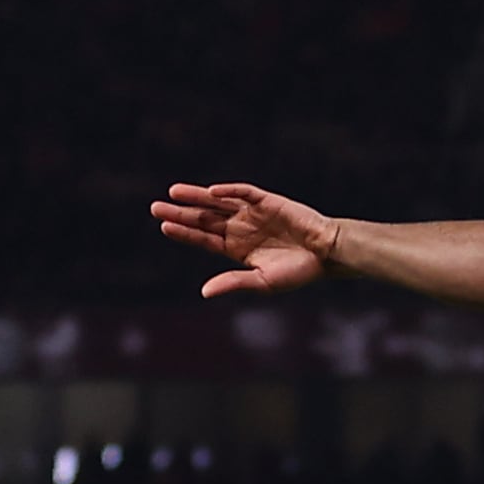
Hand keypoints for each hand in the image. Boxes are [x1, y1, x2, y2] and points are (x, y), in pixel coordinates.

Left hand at [152, 182, 338, 296]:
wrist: (328, 254)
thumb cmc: (299, 271)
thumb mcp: (263, 281)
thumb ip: (234, 282)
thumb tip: (204, 292)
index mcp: (237, 249)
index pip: (204, 239)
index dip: (185, 232)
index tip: (164, 226)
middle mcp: (241, 228)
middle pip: (205, 218)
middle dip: (181, 212)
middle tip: (155, 207)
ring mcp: (253, 213)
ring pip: (219, 203)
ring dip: (197, 197)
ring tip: (174, 192)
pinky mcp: (268, 201)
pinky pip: (245, 193)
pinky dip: (230, 191)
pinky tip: (213, 192)